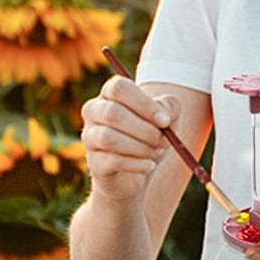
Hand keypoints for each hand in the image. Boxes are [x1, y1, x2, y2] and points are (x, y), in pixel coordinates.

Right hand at [81, 76, 179, 201]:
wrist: (136, 171)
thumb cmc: (150, 135)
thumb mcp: (167, 118)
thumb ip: (170, 107)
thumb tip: (163, 116)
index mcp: (111, 92)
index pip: (120, 88)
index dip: (143, 103)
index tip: (165, 121)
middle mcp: (94, 110)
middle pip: (113, 113)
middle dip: (145, 130)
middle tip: (164, 141)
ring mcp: (89, 136)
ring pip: (109, 138)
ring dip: (140, 147)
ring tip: (156, 152)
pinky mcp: (93, 161)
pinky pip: (113, 160)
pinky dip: (137, 164)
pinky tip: (149, 165)